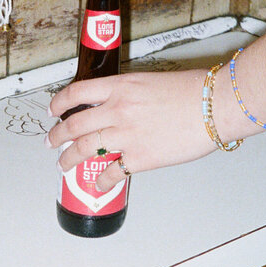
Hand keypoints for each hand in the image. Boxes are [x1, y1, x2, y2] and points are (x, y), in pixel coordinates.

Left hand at [47, 69, 214, 191]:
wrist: (214, 106)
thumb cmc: (194, 91)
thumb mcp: (152, 81)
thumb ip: (130, 93)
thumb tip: (119, 107)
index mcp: (120, 87)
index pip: (76, 92)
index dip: (59, 103)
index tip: (53, 110)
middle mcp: (117, 110)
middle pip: (74, 124)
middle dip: (57, 135)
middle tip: (50, 141)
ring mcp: (126, 135)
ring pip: (84, 149)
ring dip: (68, 159)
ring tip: (62, 164)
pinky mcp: (140, 158)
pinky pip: (112, 172)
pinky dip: (102, 181)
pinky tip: (98, 185)